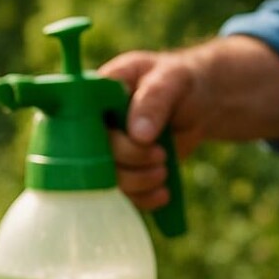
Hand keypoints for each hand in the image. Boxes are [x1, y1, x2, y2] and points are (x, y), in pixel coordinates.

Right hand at [98, 49, 210, 210]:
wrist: (198, 103)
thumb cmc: (179, 82)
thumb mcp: (171, 80)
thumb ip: (153, 101)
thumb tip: (138, 135)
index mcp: (97, 95)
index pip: (80, 119)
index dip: (94, 137)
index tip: (128, 140)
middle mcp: (97, 125)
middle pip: (95, 153)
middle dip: (130, 159)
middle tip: (160, 155)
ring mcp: (109, 151)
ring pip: (109, 178)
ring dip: (138, 182)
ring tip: (164, 171)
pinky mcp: (125, 171)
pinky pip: (125, 194)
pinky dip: (144, 198)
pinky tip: (163, 193)